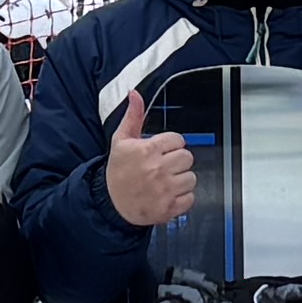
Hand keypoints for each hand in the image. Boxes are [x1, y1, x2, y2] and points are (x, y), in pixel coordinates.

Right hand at [104, 86, 196, 230]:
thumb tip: (135, 94)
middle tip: (164, 167)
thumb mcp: (120, 141)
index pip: (178, 140)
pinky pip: (190, 198)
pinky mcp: (168, 207)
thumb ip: (133, 116)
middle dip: (177, 162)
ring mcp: (164, 189)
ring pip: (191, 178)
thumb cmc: (117, 172)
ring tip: (166, 182)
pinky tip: (168, 195)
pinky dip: (182, 198)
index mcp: (148, 150)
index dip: (171, 145)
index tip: (161, 152)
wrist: (110, 203)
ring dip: (181, 180)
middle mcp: (158, 169)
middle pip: (187, 158)